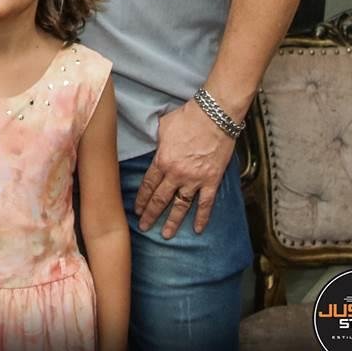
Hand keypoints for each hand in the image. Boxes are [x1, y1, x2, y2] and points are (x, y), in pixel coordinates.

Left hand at [133, 99, 235, 237]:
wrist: (214, 115)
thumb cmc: (189, 117)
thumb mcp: (163, 126)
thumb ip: (158, 142)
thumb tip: (156, 147)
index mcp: (162, 161)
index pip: (148, 185)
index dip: (142, 199)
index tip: (137, 209)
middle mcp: (176, 174)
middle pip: (160, 199)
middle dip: (150, 215)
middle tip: (144, 226)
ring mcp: (195, 179)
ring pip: (180, 206)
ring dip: (172, 222)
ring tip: (166, 234)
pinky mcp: (212, 180)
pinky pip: (206, 204)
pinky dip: (202, 217)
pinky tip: (197, 229)